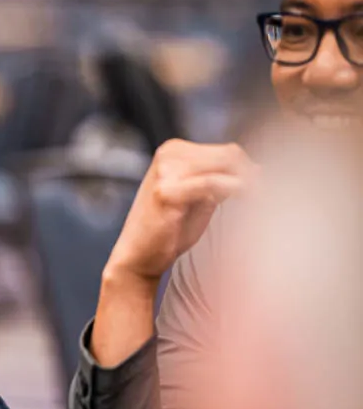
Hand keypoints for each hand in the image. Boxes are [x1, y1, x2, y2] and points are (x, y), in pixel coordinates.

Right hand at [105, 140, 255, 284]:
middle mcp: (168, 155)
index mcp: (174, 151)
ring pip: (225, 165)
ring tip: (263, 199)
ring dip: (249, 182)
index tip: (267, 190)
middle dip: (253, 174)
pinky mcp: (167, 191)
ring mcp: (165, 171)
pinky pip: (213, 184)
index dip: (251, 170)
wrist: (138, 256)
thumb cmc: (169, 231)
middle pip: (229, 154)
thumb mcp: (198, 199)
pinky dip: (236, 190)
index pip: (226, 151)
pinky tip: (250, 200)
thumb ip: (221, 181)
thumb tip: (259, 168)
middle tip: (270, 196)